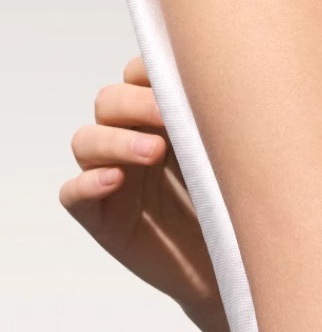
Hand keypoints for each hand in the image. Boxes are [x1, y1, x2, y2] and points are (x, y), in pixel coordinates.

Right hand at [59, 55, 234, 331]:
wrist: (237, 260)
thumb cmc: (238, 197)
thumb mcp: (230, 150)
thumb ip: (215, 114)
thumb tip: (224, 73)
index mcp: (160, 114)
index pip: (136, 73)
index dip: (150, 71)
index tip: (179, 81)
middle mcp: (131, 137)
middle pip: (109, 100)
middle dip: (136, 103)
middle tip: (168, 118)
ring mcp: (113, 175)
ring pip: (86, 140)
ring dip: (115, 139)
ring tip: (153, 152)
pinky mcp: (101, 216)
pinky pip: (72, 193)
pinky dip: (87, 183)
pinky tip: (115, 182)